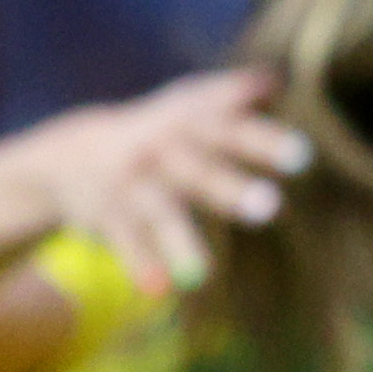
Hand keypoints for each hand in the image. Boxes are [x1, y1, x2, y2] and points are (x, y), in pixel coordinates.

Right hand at [30, 70, 311, 296]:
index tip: (304, 157)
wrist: (68, 154)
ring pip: (161, 214)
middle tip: (272, 207)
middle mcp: (159, 152)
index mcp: (186, 124)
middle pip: (199, 170)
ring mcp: (131, 186)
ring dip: (182, 242)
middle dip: (232, 189)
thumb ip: (227, 96)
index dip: (265, 140)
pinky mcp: (108, 218)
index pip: (230, 130)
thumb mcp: (183, 107)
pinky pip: (126, 244)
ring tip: (203, 276)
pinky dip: (139, 266)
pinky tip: (158, 291)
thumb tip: (274, 80)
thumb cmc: (152, 132)